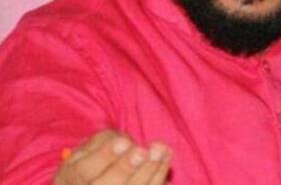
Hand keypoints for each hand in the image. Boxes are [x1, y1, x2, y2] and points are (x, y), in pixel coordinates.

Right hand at [54, 130, 171, 183]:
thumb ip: (103, 142)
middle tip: (142, 151)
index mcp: (72, 178)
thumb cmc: (94, 161)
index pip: (84, 170)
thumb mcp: (88, 147)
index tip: (125, 142)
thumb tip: (125, 144)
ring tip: (160, 150)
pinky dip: (158, 177)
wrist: (95, 183)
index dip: (105, 156)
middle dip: (126, 167)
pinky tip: (165, 159)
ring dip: (149, 171)